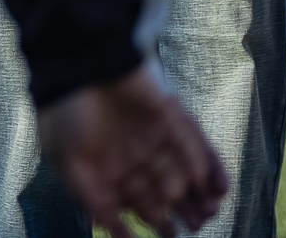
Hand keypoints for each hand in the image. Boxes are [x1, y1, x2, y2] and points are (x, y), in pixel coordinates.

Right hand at [39, 66, 226, 236]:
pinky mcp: (171, 118)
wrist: (79, 64)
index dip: (155, 221)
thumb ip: (93, 201)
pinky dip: (211, 167)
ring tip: (211, 210)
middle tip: (196, 225)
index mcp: (107, 168)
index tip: (169, 234)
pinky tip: (219, 186)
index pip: (136, 201)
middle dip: (183, 211)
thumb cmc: (66, 113)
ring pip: (184, 172)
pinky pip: (197, 146)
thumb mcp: (69, 163)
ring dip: (200, 194)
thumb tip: (118, 235)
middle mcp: (132, 155)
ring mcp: (153, 137)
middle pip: (165, 191)